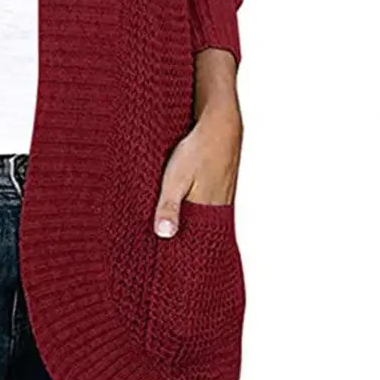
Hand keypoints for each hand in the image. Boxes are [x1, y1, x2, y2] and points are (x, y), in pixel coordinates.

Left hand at [153, 104, 242, 237]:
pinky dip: (191, 204)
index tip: (163, 254)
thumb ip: (170, 206)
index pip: (193, 237)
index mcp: (207, 210)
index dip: (179, 246)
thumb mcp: (176, 179)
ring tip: (166, 223)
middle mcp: (217, 206)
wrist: (220, 125)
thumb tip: (164, 234)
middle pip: (196, 227)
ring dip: (185, 216)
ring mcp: (220, 194)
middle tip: (159, 241)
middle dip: (179, 233)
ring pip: (199, 213)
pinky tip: (182, 201)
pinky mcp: (218, 183)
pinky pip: (202, 200)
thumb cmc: (199, 151)